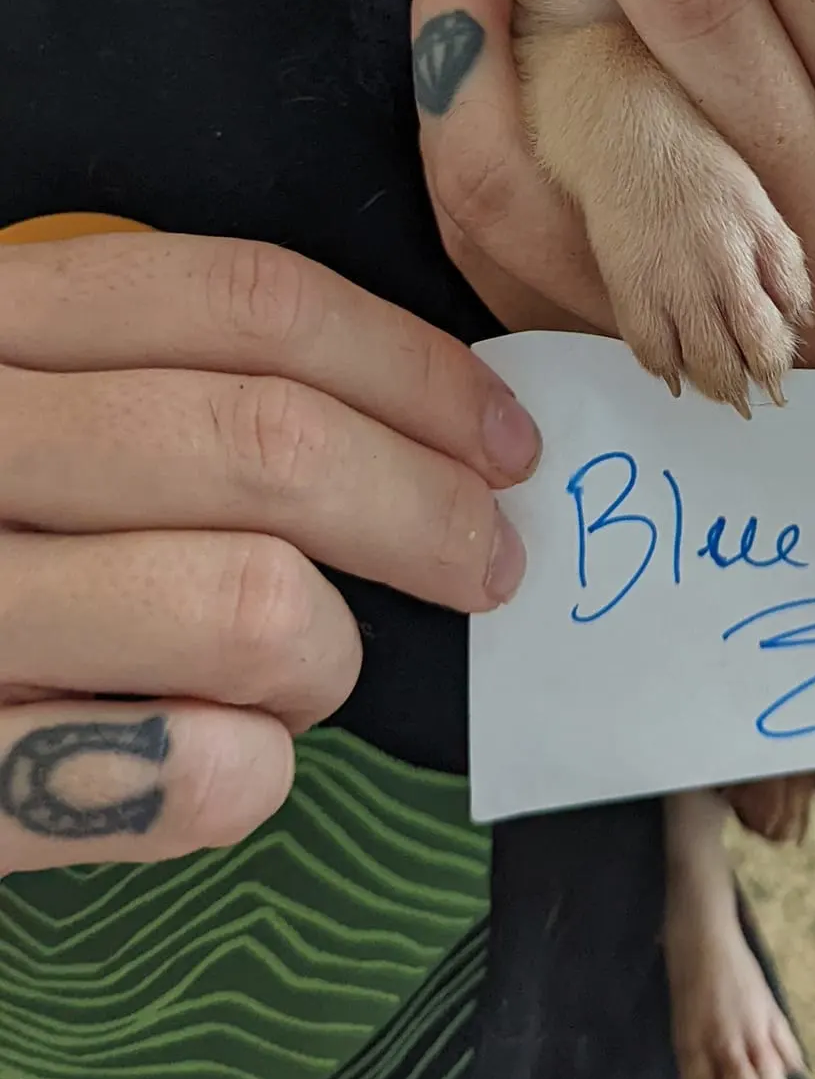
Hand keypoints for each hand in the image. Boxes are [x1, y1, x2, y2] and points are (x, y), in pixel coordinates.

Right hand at [0, 231, 539, 872]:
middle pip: (264, 443)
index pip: (245, 306)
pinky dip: (245, 771)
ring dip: (329, 651)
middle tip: (489, 560)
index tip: (502, 437)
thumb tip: (409, 431)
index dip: (409, 369)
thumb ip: (152, 382)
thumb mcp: (15, 398)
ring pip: (243, 604)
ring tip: (314, 672)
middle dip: (426, 509)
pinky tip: (239, 760)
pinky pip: (168, 773)